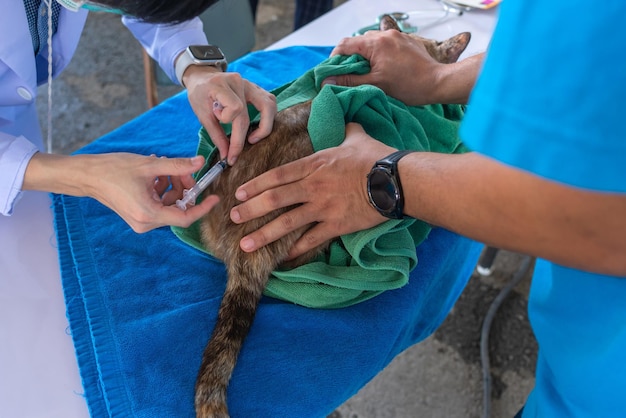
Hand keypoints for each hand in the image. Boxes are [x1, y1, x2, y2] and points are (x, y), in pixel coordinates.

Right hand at [24, 153, 219, 232]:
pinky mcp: (137, 216)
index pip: (185, 217)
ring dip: (172, 186)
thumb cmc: (114, 170)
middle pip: (177, 208)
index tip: (215, 198)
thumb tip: (199, 162)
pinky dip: (162, 189)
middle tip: (181, 169)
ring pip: (169, 205)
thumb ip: (177, 165)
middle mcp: (146, 223)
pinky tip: (155, 174)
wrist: (87, 175)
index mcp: (150, 215)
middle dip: (183, 188)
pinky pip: (158, 204)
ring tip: (164, 168)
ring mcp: (141, 221)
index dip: (202, 208)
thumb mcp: (150, 165)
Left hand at [183, 66, 276, 164]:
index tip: (219, 122)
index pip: (235, 107)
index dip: (228, 120)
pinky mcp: (256, 88)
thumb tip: (226, 155)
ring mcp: (250, 83)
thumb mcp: (201, 113)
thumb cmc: (200, 95)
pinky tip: (260, 126)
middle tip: (235, 154)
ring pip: (269, 106)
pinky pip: (270, 102)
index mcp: (220, 85)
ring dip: (264, 126)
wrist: (202, 77)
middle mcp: (238, 81)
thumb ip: (215, 134)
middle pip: (248, 114)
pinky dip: (268, 116)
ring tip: (253, 138)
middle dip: (242, 138)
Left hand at [230, 123, 395, 258]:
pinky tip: (280, 259)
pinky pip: (311, 240)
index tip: (239, 192)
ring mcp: (323, 208)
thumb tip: (344, 120)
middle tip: (232, 217)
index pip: (278, 175)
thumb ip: (344, 130)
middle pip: (275, 199)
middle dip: (250, 209)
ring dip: (263, 235)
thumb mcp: (356, 137)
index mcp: (315, 165)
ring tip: (245, 245)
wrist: (396, 180)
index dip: (256, 184)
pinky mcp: (336, 225)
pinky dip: (294, 251)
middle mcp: (313, 187)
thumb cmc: (376, 157)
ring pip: (287, 223)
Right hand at [326, 30, 481, 104]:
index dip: (334, 59)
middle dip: (350, 59)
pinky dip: (377, 55)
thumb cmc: (410, 85)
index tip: (332, 73)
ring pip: (370, 43)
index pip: (344, 45)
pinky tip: (380, 69)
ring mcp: (396, 37)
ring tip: (365, 74)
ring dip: (364, 57)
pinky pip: (384, 45)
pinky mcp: (404, 41)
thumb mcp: (376, 85)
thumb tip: (327, 81)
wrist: (438, 83)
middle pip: (357, 43)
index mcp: (375, 44)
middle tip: (348, 76)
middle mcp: (385, 35)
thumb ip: (349, 81)